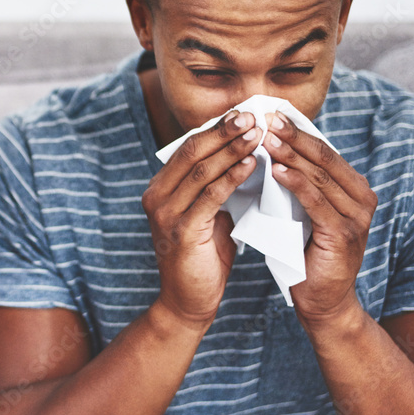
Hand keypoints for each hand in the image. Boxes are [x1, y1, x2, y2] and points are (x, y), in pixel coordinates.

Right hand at [142, 111, 261, 325]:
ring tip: (257, 133)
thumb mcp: (207, 215)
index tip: (243, 113)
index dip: (215, 129)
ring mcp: (165, 215)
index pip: (187, 148)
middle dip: (223, 131)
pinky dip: (232, 177)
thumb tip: (245, 155)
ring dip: (232, 149)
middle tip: (251, 114)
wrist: (188, 301)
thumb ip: (215, 188)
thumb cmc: (202, 258)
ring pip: (201, 170)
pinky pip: (210, 196)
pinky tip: (252, 164)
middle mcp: (156, 198)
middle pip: (191, 152)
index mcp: (159, 190)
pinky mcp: (180, 232)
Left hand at [263, 111, 376, 324]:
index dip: (298, 131)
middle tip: (265, 118)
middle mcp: (361, 198)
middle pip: (323, 158)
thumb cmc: (305, 254)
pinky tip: (276, 170)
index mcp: (353, 189)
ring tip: (265, 138)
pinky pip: (316, 202)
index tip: (270, 113)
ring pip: (319, 177)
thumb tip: (270, 150)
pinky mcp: (343, 235)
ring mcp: (356, 217)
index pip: (323, 151)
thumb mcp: (302, 212)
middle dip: (293, 136)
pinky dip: (295, 184)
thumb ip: (297, 185)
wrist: (321, 301)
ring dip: (290, 155)